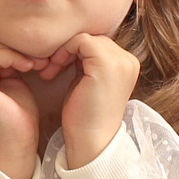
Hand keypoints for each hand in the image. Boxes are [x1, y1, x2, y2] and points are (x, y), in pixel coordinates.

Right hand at [0, 40, 45, 178]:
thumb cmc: (17, 120)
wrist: (15, 149)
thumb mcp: (13, 83)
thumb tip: (19, 41)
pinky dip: (14, 57)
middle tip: (41, 56)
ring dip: (18, 52)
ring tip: (38, 62)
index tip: (38, 56)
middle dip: (16, 47)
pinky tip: (30, 66)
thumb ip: (9, 64)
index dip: (13, 48)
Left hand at [46, 32, 140, 170]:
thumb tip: (71, 42)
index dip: (74, 51)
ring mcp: (120, 61)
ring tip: (50, 71)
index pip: (97, 43)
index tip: (55, 68)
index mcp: (126, 65)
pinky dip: (64, 51)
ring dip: (63, 51)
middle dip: (67, 50)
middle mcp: (128, 60)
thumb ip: (86, 62)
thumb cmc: (84, 116)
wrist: (90, 141)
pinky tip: (53, 70)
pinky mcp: (106, 64)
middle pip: (91, 38)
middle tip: (50, 69)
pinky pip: (81, 40)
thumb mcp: (86, 82)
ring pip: (85, 37)